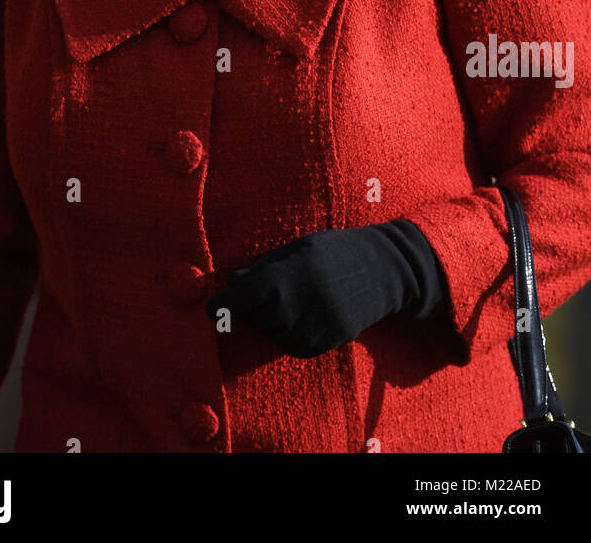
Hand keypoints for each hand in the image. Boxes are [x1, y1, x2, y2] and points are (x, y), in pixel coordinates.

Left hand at [205, 221, 445, 358]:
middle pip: (253, 318)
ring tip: (292, 298)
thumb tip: (232, 283)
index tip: (211, 309)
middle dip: (251, 307)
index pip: (239, 300)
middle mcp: (294, 306)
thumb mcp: (298, 248)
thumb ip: (264, 267)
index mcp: (284, 277)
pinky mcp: (325, 343)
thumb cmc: (335, 251)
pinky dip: (289, 333)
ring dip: (270, 320)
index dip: (221, 306)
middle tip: (267, 290)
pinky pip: (292, 346)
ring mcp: (310, 328)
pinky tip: (303, 313)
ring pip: (272, 334)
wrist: (383, 271)